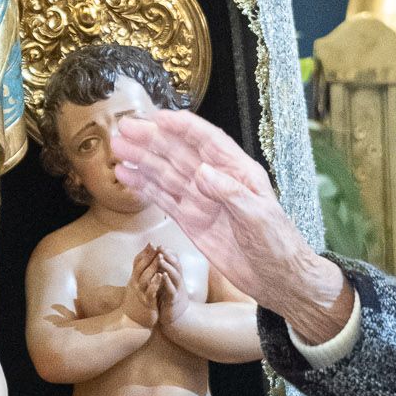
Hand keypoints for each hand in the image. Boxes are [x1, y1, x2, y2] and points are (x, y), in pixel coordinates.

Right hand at [110, 109, 353, 340]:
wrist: (277, 278)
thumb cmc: (277, 243)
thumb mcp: (259, 216)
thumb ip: (231, 193)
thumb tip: (203, 171)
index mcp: (239, 171)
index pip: (208, 141)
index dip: (183, 128)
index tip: (157, 117)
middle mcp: (217, 181)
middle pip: (180, 154)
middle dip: (153, 140)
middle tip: (125, 128)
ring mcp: (202, 200)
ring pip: (167, 174)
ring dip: (143, 160)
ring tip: (118, 147)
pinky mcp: (191, 221)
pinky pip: (164, 199)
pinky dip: (145, 187)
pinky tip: (128, 175)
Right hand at [120, 245, 172, 330]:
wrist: (133, 321)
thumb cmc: (136, 302)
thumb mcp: (136, 286)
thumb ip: (140, 274)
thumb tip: (146, 261)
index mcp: (134, 279)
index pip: (137, 263)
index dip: (144, 253)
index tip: (151, 243)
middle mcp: (135, 284)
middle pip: (141, 268)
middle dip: (149, 257)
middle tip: (156, 246)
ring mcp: (140, 293)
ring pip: (145, 278)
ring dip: (152, 267)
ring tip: (159, 258)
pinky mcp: (147, 302)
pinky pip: (151, 291)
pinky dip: (155, 283)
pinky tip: (160, 276)